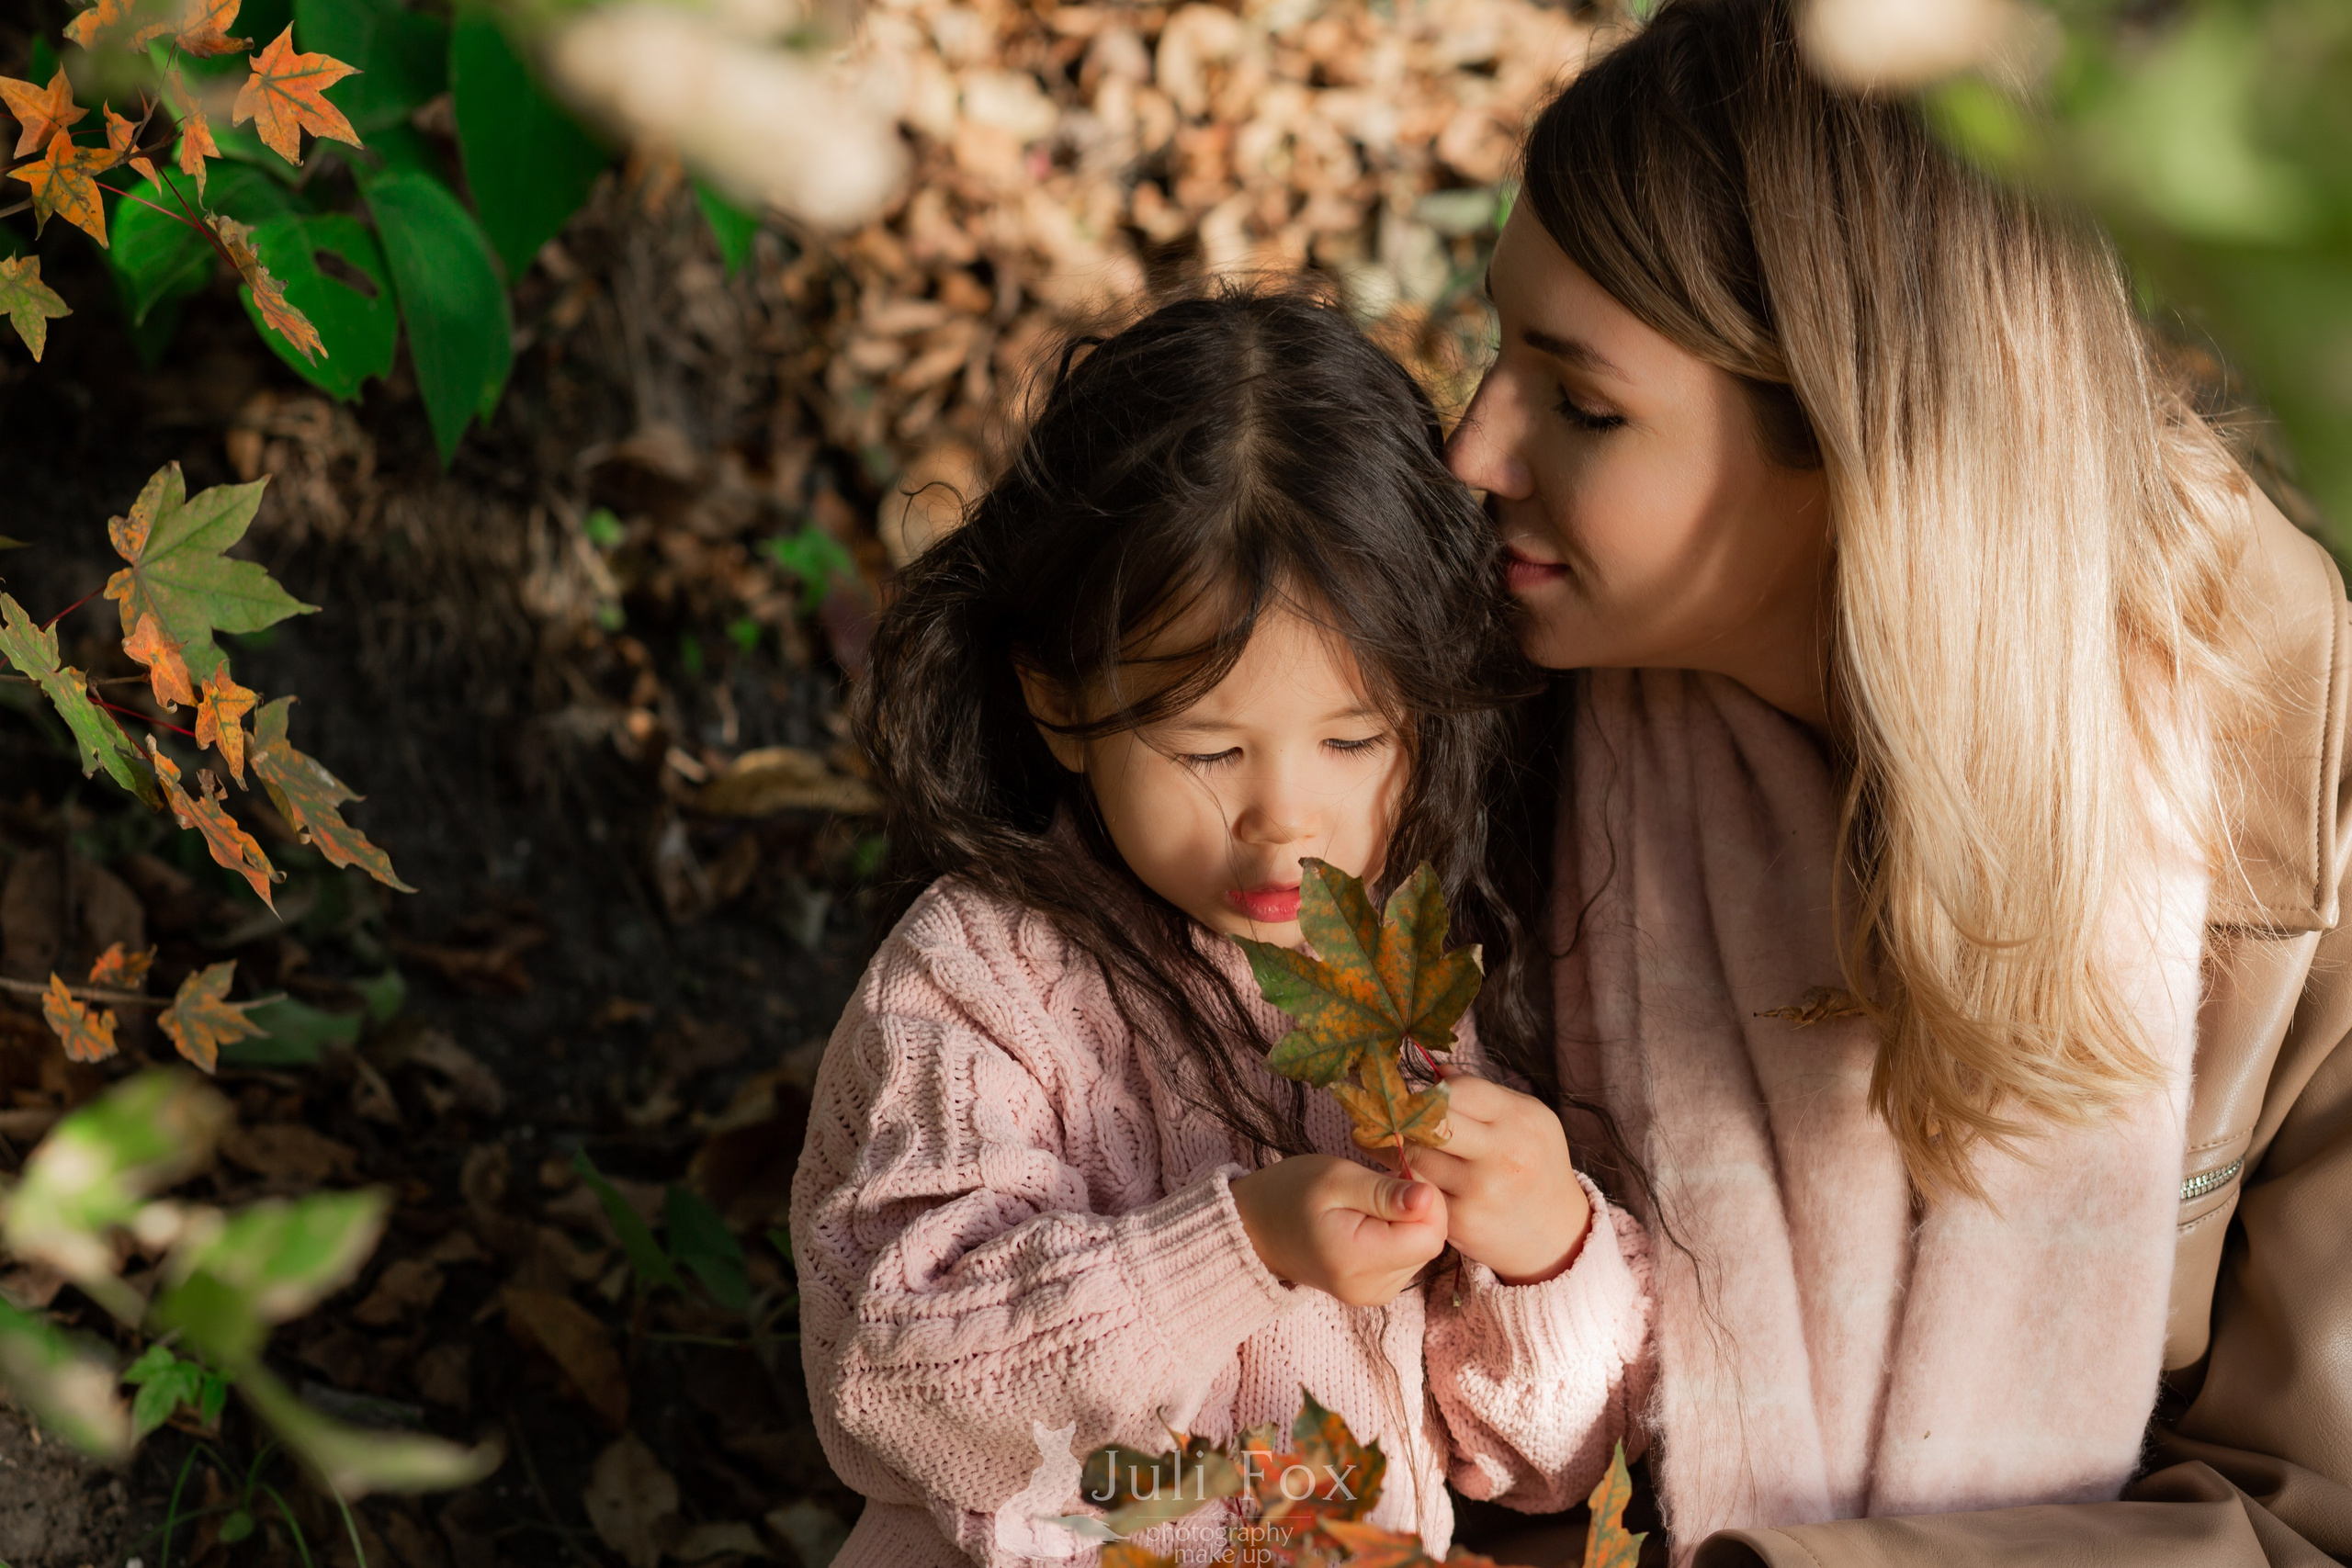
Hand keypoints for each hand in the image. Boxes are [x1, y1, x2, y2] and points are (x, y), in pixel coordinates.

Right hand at [1229, 1153, 1449, 1306]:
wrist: (1255, 1228)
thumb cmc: (1289, 1195)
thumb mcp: (1336, 1178)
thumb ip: (1384, 1192)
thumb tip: (1429, 1198)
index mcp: (1358, 1261)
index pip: (1430, 1235)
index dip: (1425, 1199)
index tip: (1396, 1176)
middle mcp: (1371, 1289)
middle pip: (1428, 1244)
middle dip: (1416, 1210)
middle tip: (1379, 1186)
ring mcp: (1374, 1295)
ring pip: (1421, 1251)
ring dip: (1406, 1222)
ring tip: (1369, 1204)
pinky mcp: (1376, 1292)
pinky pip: (1407, 1259)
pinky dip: (1397, 1235)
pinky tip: (1370, 1221)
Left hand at [1383, 1069, 1590, 1285]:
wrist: (1557, 1234)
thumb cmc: (1536, 1165)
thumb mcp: (1527, 1121)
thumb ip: (1482, 1093)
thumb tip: (1434, 1070)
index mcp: (1518, 1120)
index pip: (1457, 1091)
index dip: (1427, 1092)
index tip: (1410, 1095)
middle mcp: (1502, 1154)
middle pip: (1430, 1123)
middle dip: (1401, 1117)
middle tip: (1382, 1114)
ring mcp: (1480, 1191)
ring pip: (1414, 1157)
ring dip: (1393, 1147)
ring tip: (1382, 1139)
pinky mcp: (1460, 1222)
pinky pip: (1417, 1189)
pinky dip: (1404, 1178)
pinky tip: (1400, 1171)